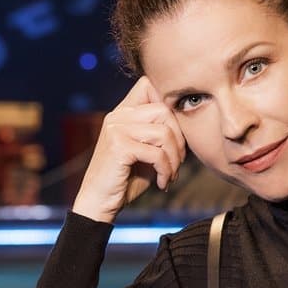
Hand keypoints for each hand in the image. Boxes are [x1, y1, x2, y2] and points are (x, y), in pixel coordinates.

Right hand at [71, 76, 186, 223]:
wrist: (98, 203)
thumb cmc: (126, 179)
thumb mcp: (147, 152)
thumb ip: (161, 133)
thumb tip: (189, 122)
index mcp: (122, 112)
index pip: (149, 84)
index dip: (168, 103)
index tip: (174, 135)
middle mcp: (117, 116)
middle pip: (164, 110)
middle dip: (179, 139)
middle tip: (178, 163)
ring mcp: (116, 129)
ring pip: (164, 132)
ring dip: (174, 158)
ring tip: (170, 175)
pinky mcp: (119, 147)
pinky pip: (156, 153)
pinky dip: (165, 170)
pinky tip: (161, 183)